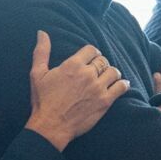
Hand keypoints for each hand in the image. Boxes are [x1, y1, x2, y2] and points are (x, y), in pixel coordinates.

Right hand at [24, 33, 128, 149]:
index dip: (92, 53)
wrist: (50, 126)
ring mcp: (97, 88)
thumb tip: (42, 33)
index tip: (90, 59)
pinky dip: (123, 84)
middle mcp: (87, 74)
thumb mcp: (37, 73)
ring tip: (108, 77)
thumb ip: (41, 51)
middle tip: (97, 71)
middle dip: (100, 64)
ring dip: (112, 73)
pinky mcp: (105, 102)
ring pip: (114, 72)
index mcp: (72, 65)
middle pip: (103, 60)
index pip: (92, 50)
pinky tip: (121, 85)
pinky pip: (121, 87)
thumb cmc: (42, 100)